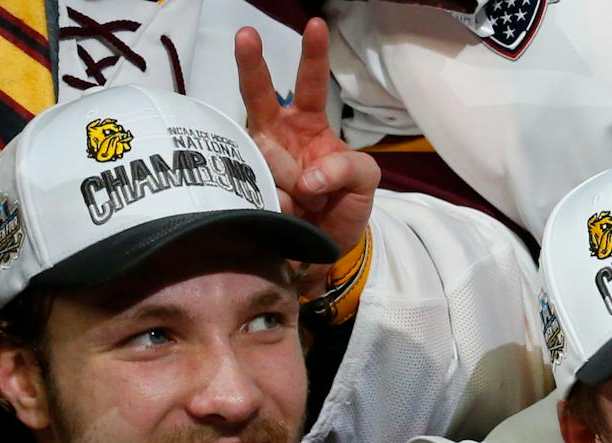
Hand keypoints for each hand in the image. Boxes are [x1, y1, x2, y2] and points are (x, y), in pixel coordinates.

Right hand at [235, 20, 377, 258]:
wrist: (327, 247)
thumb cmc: (345, 205)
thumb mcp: (365, 181)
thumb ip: (347, 168)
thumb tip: (310, 179)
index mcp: (309, 122)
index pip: (311, 83)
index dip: (313, 55)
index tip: (315, 25)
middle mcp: (277, 133)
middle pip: (259, 94)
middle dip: (252, 64)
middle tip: (246, 36)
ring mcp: (258, 159)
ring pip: (268, 155)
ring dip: (295, 182)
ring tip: (310, 203)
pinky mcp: (246, 187)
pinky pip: (264, 188)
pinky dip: (286, 205)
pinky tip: (292, 213)